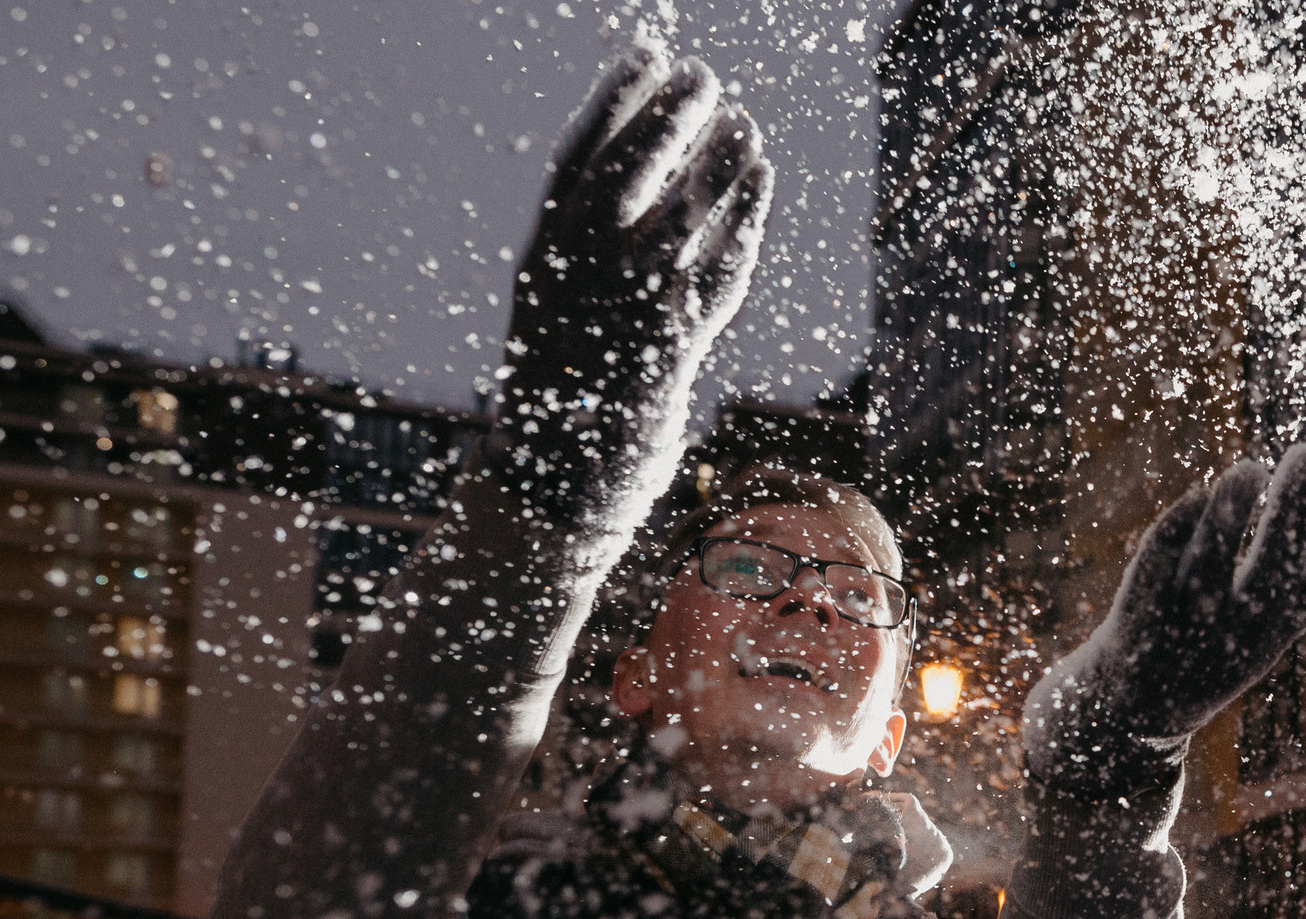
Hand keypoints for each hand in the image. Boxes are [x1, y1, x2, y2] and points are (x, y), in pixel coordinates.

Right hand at [491, 40, 772, 541]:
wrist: (558, 480)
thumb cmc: (562, 389)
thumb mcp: (552, 303)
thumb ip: (584, 241)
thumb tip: (638, 171)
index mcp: (542, 256)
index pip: (578, 154)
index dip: (615, 96)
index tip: (647, 49)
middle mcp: (580, 276)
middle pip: (633, 173)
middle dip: (672, 116)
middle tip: (707, 74)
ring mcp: (628, 310)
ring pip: (686, 214)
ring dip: (721, 162)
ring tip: (747, 121)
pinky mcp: (677, 347)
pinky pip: (723, 267)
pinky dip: (747, 217)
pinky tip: (763, 181)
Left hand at [1021, 445, 1305, 799]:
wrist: (1135, 712)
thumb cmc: (1215, 646)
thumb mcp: (1269, 616)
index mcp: (1278, 629)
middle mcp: (1237, 632)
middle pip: (1271, 569)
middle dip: (1294, 513)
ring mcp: (1185, 626)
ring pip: (1209, 566)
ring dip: (1230, 515)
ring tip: (1250, 468)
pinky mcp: (1136, 617)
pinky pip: (1155, 566)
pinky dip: (1176, 528)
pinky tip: (1197, 492)